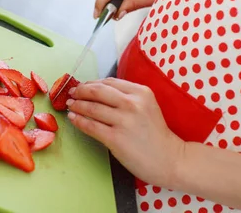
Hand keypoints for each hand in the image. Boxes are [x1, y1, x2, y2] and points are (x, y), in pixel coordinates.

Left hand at [67, 78, 184, 186]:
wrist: (170, 159)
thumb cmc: (156, 134)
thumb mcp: (147, 106)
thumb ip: (126, 97)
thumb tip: (97, 91)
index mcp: (141, 92)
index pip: (109, 82)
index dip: (92, 83)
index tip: (83, 86)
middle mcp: (132, 103)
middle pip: (97, 91)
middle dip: (80, 91)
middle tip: (71, 93)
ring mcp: (124, 121)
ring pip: (92, 108)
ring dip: (77, 105)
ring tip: (70, 105)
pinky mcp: (115, 139)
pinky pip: (91, 126)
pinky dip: (78, 120)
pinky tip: (73, 118)